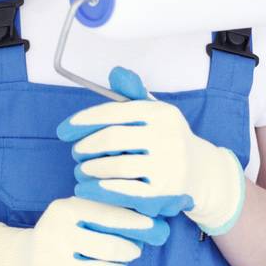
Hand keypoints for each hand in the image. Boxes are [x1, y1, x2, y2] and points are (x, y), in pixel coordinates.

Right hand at [0, 195, 169, 265]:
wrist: (22, 259)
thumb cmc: (63, 229)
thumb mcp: (75, 210)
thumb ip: (104, 209)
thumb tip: (149, 218)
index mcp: (65, 210)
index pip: (108, 215)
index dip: (135, 222)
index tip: (153, 226)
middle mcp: (57, 235)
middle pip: (110, 247)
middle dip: (130, 250)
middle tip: (134, 251)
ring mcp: (55, 263)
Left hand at [58, 66, 247, 234]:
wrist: (201, 173)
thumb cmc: (167, 140)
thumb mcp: (155, 113)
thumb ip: (133, 94)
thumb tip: (115, 73)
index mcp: (162, 113)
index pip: (114, 113)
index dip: (84, 121)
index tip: (63, 131)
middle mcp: (168, 136)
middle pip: (111, 139)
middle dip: (85, 147)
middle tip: (76, 153)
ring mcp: (167, 165)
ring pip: (115, 166)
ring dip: (90, 169)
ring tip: (82, 170)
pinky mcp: (163, 192)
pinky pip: (123, 191)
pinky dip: (98, 190)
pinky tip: (85, 188)